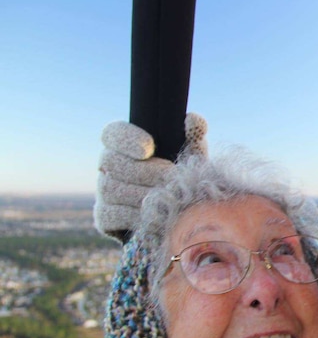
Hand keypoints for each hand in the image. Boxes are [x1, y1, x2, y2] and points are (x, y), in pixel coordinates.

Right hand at [93, 112, 207, 239]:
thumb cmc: (184, 178)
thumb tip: (192, 119)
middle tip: (170, 177)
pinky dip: (134, 215)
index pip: (112, 133)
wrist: (182, 215)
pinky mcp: (104, 217)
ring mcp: (103, 192)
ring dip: (142, 194)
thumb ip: (193, 136)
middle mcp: (108, 166)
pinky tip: (155, 215)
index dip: (126, 139)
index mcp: (124, 146)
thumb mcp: (193, 157)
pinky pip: (111, 214)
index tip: (148, 148)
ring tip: (168, 197)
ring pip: (111, 188)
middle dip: (144, 171)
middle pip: (111, 162)